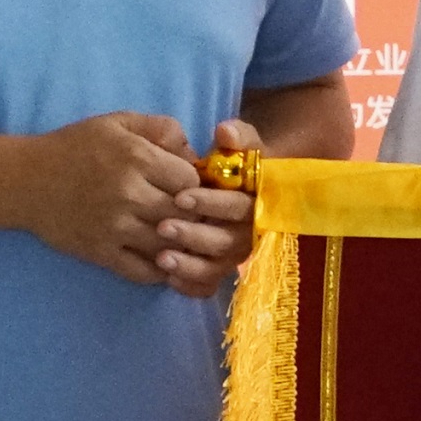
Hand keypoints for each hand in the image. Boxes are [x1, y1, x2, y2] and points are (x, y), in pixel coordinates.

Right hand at [13, 110, 214, 287]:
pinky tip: (161, 258)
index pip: (191, 180)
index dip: (195, 184)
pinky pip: (142, 271)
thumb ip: (161, 128)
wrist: (25, 181)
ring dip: (178, 243)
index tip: (185, 186)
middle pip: (185, 214)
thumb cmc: (75, 147)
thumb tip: (194, 151)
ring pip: (168, 244)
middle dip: (192, 215)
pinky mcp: (101, 252)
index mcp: (136, 157)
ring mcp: (115, 226)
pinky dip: (158, 269)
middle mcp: (129, 193)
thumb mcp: (118, 123)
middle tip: (189, 215)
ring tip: (177, 236)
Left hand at [152, 118, 265, 301]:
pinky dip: (190, 285)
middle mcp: (251, 232)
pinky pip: (208, 287)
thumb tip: (225, 132)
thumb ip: (238, 137)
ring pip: (218, 268)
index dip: (213, 204)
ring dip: (190, 265)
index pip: (240, 207)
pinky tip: (168, 278)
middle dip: (195, 237)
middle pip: (229, 243)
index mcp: (259, 202)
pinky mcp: (221, 271)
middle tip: (163, 228)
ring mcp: (236, 255)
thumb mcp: (241, 144)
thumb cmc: (235, 163)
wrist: (242, 184)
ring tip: (161, 258)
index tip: (182, 196)